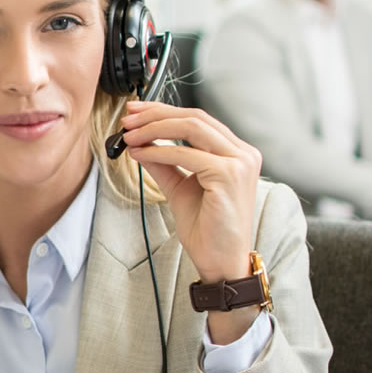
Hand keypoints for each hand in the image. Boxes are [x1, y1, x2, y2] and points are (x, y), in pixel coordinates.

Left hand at [120, 101, 265, 343]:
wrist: (220, 261)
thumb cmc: (207, 229)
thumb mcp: (180, 187)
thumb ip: (164, 163)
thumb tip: (141, 141)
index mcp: (237, 153)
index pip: (198, 119)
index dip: (164, 111)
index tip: (136, 112)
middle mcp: (244, 153)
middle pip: (195, 117)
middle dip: (156, 114)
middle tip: (127, 120)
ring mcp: (240, 163)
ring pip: (191, 127)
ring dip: (154, 128)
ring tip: (129, 136)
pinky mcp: (229, 175)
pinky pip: (185, 153)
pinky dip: (158, 150)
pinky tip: (140, 154)